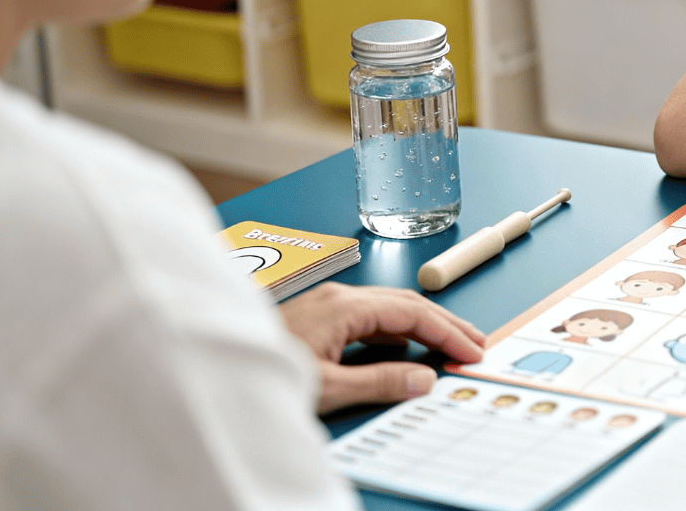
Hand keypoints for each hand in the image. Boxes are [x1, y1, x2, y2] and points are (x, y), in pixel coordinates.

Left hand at [278, 282, 486, 413]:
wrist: (211, 372)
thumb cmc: (259, 373)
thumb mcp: (326, 388)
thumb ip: (379, 381)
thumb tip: (423, 378)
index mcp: (343, 306)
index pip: (411, 313)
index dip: (447, 331)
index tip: (472, 349)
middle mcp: (337, 298)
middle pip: (405, 304)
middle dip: (443, 323)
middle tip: (475, 343)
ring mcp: (325, 305)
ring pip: (388, 309)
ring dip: (422, 326)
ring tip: (449, 344)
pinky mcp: (316, 319)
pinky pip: (368, 318)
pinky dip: (397, 331)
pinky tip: (404, 346)